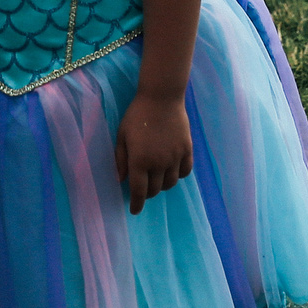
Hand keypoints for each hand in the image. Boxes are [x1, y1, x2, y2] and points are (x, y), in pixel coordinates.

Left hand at [114, 90, 193, 214]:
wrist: (161, 97)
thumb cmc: (137, 115)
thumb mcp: (122, 135)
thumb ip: (121, 159)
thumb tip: (121, 179)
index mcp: (140, 161)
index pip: (139, 192)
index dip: (136, 204)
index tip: (135, 210)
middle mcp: (159, 163)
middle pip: (155, 190)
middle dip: (147, 193)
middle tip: (143, 187)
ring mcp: (175, 158)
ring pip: (170, 184)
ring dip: (162, 185)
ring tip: (156, 178)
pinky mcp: (187, 150)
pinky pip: (185, 172)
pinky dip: (178, 175)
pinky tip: (172, 170)